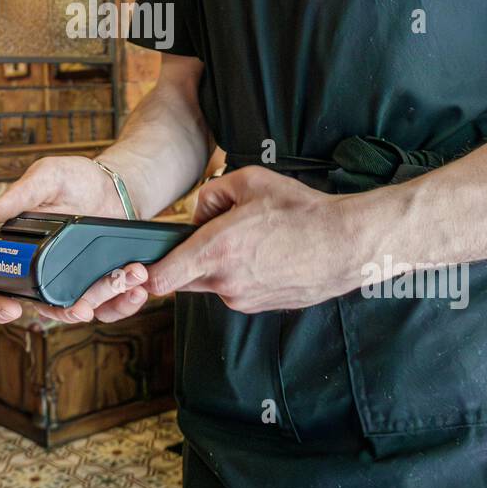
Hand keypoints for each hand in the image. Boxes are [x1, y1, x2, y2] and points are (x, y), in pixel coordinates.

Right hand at [0, 156, 149, 325]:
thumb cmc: (73, 179)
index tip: (12, 309)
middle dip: (65, 312)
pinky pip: (109, 308)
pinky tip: (136, 290)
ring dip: (103, 300)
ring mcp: (72, 283)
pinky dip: (124, 304)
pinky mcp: (100, 286)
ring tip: (126, 278)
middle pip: (45, 308)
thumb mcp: (46, 177)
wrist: (113, 185)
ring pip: (81, 309)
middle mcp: (43, 275)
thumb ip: (21, 194)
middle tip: (83, 308)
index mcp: (19, 254)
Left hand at [144, 166, 353, 312]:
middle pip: (184, 278)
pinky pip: (235, 290)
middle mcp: (225, 282)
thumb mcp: (250, 180)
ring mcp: (243, 299)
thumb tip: (198, 214)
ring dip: (218, 264)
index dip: (146, 274)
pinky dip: (240, 274)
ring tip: (253, 240)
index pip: (162, 277)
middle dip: (187, 259)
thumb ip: (211, 193)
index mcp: (216, 250)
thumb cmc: (301, 211)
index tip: (140, 267)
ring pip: (212, 282)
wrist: (346, 244)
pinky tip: (266, 255)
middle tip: (213, 235)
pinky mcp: (259, 307)